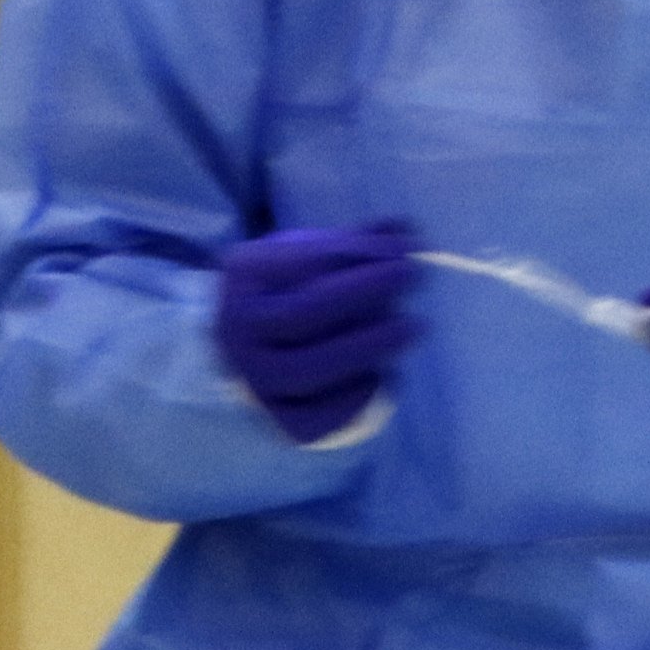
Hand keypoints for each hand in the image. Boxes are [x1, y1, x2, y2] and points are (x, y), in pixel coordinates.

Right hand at [217, 222, 421, 443]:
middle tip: (413, 276)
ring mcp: (254, 380)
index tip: (407, 247)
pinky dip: (355, 397)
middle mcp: (237, 330)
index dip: (358, 256)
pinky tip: (385, 374)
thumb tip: (406, 229)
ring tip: (411, 325)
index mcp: (244, 276)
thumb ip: (356, 245)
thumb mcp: (314, 258)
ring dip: (366, 346)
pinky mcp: (279, 421)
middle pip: (302, 314)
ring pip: (308, 369)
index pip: (302, 264)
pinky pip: (318, 418)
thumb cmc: (293, 295)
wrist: (256, 355)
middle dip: (363, 293)